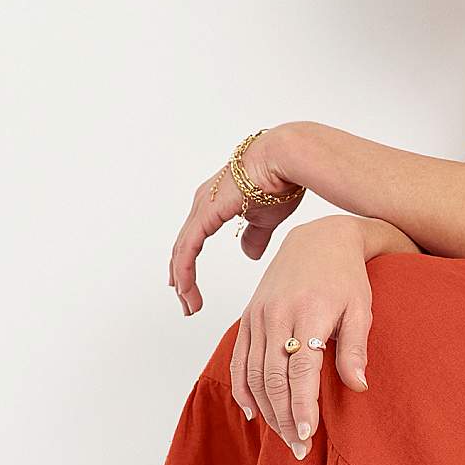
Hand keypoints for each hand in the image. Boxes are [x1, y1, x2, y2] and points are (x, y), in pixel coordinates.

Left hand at [169, 126, 305, 316]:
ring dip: (183, 281)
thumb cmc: (279, 181)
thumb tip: (249, 254)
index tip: (187, 288)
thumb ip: (254, 236)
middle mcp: (202, 205)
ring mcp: (201, 208)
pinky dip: (185, 272)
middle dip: (182, 279)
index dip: (187, 266)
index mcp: (213, 204)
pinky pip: (187, 249)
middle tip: (187, 304)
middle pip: (182, 249)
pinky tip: (186, 289)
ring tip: (189, 305)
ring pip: (181, 252)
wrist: (283, 160)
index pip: (192, 241)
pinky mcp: (205, 214)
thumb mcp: (266, 218)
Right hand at [230, 216, 371, 454]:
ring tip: (285, 437)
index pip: (301, 369)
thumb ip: (355, 348)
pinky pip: (239, 359)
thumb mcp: (361, 309)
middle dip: (285, 418)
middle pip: (274, 378)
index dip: (302, 405)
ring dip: (267, 410)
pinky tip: (253, 412)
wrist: (319, 240)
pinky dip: (242, 388)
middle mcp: (277, 315)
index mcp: (308, 312)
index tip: (308, 435)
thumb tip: (359, 386)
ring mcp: (258, 316)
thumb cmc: (347, 277)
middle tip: (299, 449)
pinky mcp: (248, 317)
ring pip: (254, 374)